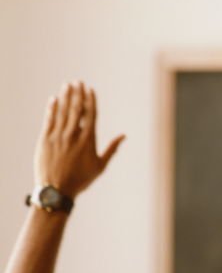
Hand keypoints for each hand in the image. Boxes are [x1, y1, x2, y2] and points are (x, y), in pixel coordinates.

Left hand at [34, 82, 124, 197]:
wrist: (56, 190)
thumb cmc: (81, 180)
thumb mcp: (100, 166)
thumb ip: (112, 149)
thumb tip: (124, 136)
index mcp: (88, 140)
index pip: (90, 115)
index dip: (90, 100)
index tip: (90, 89)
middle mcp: (73, 135)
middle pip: (76, 109)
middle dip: (78, 94)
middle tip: (78, 81)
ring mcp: (58, 136)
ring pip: (63, 112)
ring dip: (65, 97)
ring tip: (67, 85)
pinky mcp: (45, 140)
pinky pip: (49, 120)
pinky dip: (52, 109)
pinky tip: (54, 99)